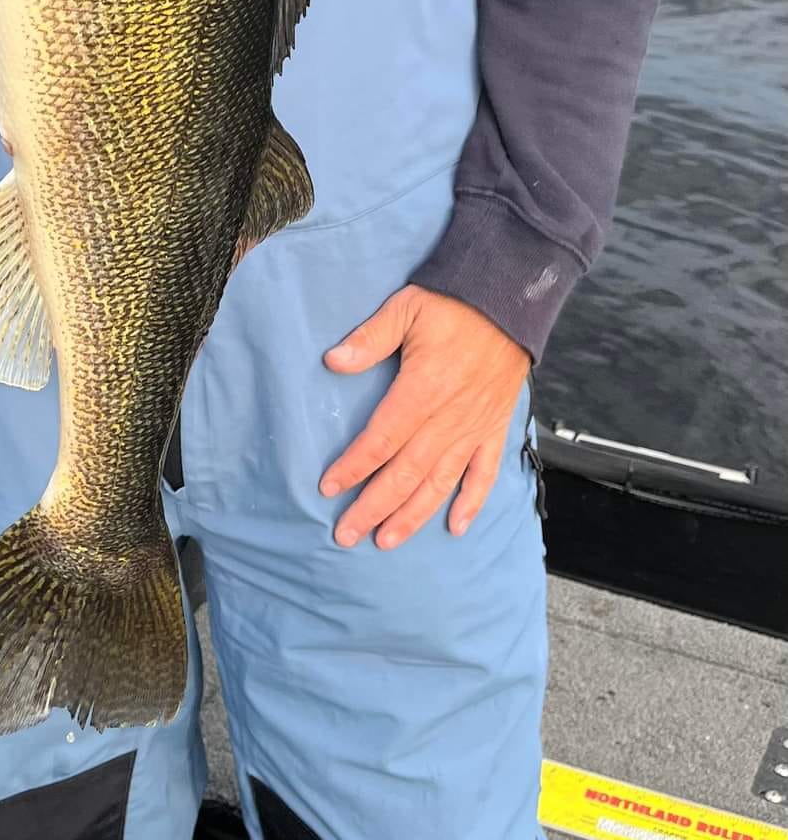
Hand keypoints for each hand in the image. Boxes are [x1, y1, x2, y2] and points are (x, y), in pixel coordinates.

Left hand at [318, 286, 529, 549]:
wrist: (511, 299)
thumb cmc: (454, 302)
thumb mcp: (406, 308)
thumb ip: (370, 338)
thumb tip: (333, 360)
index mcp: (423, 389)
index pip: (381, 438)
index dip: (353, 466)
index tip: (328, 487)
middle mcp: (449, 418)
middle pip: (406, 472)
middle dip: (374, 506)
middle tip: (346, 534)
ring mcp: (474, 427)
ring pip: (440, 483)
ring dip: (413, 515)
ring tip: (386, 540)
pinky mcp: (494, 428)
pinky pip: (484, 474)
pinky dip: (471, 503)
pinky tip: (455, 528)